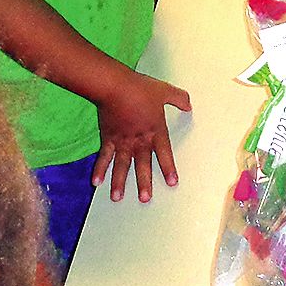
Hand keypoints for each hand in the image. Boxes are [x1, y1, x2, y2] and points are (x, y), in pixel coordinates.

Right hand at [93, 69, 190, 201]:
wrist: (115, 86)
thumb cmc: (140, 88)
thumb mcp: (164, 91)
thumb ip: (178, 98)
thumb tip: (189, 105)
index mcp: (155, 130)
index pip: (164, 152)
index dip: (168, 168)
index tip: (172, 183)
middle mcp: (139, 140)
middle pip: (143, 164)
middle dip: (144, 182)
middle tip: (145, 199)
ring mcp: (122, 141)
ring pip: (122, 165)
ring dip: (119, 182)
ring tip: (117, 198)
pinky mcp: (108, 138)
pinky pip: (104, 156)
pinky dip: (100, 169)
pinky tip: (96, 182)